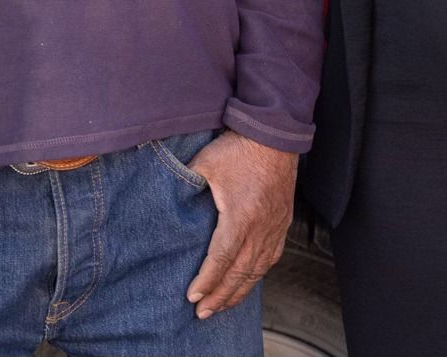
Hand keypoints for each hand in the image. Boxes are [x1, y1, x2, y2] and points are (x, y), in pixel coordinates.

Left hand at [184, 130, 297, 319]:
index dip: (207, 281)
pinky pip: (272, 256)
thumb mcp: (206, 162)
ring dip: (239, 290)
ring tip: (223, 305)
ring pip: (258, 269)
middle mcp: (261, 227)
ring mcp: (275, 226)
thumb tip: (163, 192)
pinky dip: (259, 274)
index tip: (192, 297)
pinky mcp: (282, 220)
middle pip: (240, 272)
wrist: (276, 134)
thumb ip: (186, 182)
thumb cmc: (242, 147)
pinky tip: (249, 281)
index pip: (222, 259)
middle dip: (220, 296)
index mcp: (241, 217)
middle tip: (203, 313)